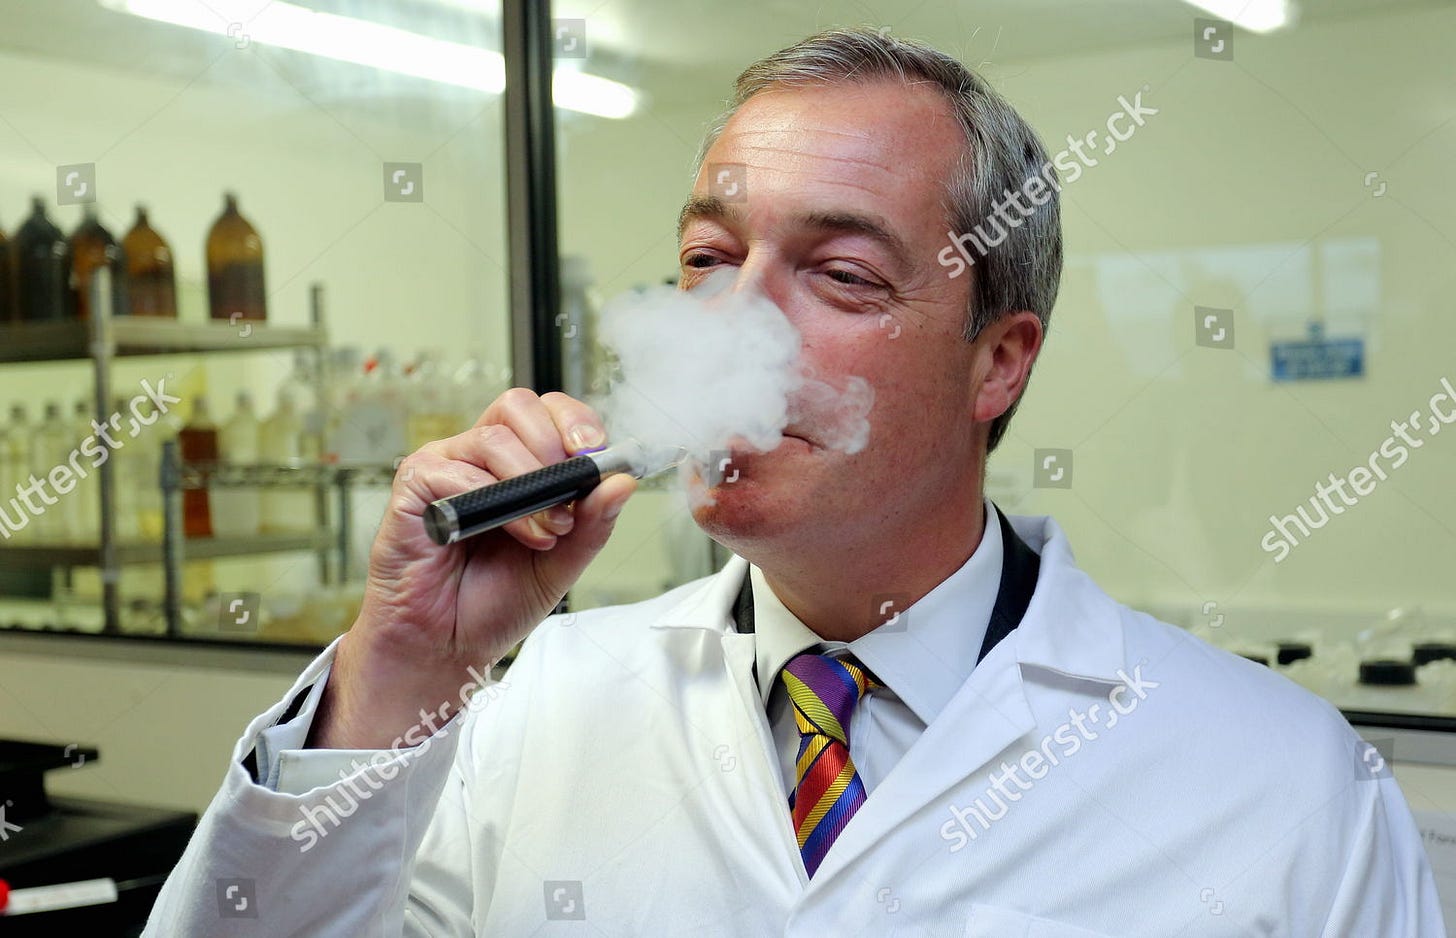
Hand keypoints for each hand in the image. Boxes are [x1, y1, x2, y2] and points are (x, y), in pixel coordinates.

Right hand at [310, 389, 635, 748]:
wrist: (447, 645)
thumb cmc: (493, 602)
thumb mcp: (562, 563)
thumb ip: (593, 523)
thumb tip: (624, 481)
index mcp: (517, 464)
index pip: (549, 412)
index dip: (576, 423)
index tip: (598, 455)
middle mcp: (479, 457)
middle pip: (517, 404)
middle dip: (553, 440)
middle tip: (571, 484)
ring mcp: (445, 467)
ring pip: (493, 438)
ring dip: (532, 483)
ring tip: (549, 530)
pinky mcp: (414, 486)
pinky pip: (456, 472)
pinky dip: (497, 503)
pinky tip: (520, 535)